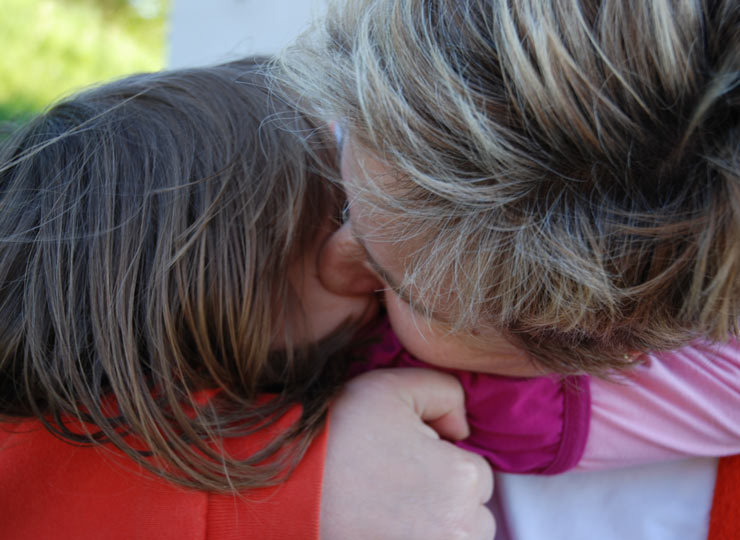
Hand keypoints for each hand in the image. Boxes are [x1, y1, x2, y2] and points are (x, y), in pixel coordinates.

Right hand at [320, 369, 494, 539]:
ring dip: (433, 529)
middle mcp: (459, 529)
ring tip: (388, 514)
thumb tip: (462, 428)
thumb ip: (445, 392)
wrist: (283, 490)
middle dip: (443, 501)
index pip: (477, 474)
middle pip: (471, 515)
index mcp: (461, 478)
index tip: (406, 462)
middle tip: (395, 488)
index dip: (441, 464)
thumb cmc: (335, 439)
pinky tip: (385, 529)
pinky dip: (414, 539)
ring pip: (455, 539)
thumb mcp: (391, 387)